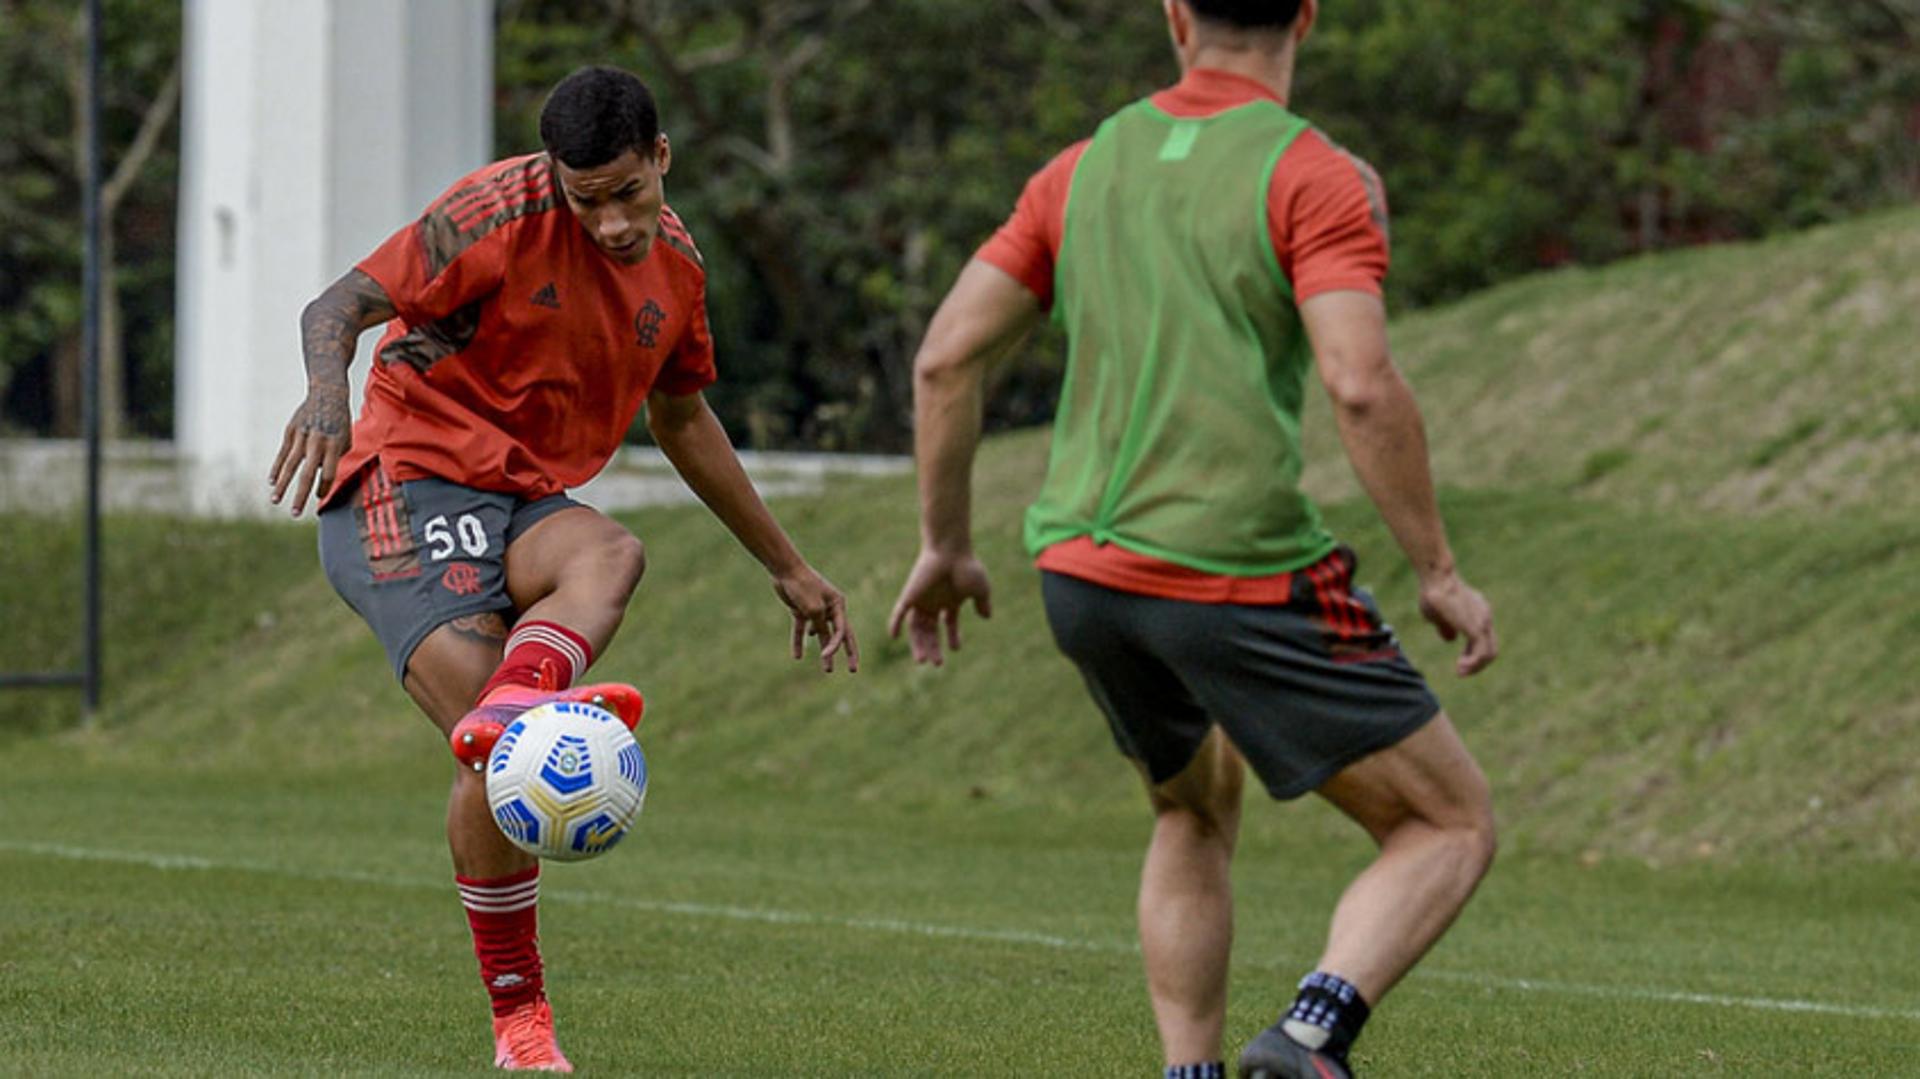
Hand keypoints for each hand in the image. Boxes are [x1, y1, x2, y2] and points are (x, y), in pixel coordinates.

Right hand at [268, 382, 351, 515]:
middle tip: (295, 513)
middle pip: (307, 473)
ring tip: (276, 501)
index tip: (319, 497)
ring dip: (282, 485)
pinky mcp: (291, 431)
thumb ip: (336, 458)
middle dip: (300, 495)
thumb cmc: (340, 421)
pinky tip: (272, 482)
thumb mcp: (346, 438)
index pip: (329, 473)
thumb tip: (323, 477)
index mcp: (335, 445)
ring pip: (290, 465)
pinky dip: (276, 468)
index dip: (324, 487)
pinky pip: (282, 454)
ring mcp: (302, 436)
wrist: (327, 393)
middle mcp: (317, 442)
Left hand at [772, 566, 858, 672]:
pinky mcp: (801, 610)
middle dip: (847, 653)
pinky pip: (801, 630)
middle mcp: (830, 608)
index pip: (842, 631)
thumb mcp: (813, 609)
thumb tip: (820, 636)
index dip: (835, 646)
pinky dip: (799, 642)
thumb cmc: (803, 586)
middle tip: (854, 670)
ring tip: (828, 670)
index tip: (825, 656)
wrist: (784, 569)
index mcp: (838, 605)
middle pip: (841, 635)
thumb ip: (820, 625)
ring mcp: (815, 610)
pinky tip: (797, 656)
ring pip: (822, 635)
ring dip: (825, 651)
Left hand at [887, 549, 992, 666]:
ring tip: (921, 660)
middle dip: (933, 647)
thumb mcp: (980, 589)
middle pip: (930, 630)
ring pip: (916, 627)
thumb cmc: (967, 566)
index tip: (956, 649)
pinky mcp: (909, 594)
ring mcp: (921, 599)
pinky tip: (893, 636)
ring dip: (918, 644)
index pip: (949, 624)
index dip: (952, 637)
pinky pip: (899, 612)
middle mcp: (934, 602)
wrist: (950, 549)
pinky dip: (895, 624)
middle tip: (937, 663)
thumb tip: (987, 617)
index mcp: (950, 601)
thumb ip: (983, 603)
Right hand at [1418, 571, 1497, 675]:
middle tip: (1462, 672)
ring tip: (1460, 672)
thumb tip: (1450, 639)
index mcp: (1478, 611)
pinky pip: (1481, 653)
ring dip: (1476, 667)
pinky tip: (1460, 667)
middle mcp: (1485, 616)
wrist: (1437, 578)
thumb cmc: (1433, 592)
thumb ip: (1446, 626)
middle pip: (1491, 648)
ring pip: (1489, 653)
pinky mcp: (1476, 628)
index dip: (1473, 654)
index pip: (1484, 639)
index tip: (1460, 663)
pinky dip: (1473, 664)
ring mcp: (1483, 622)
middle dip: (1478, 665)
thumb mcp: (1438, 614)